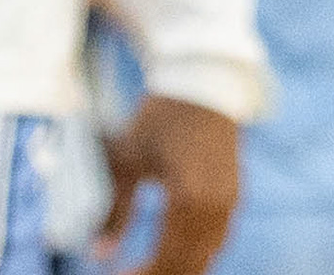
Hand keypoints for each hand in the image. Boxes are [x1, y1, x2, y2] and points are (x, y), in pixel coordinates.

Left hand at [101, 95, 241, 274]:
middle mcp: (215, 206)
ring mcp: (230, 200)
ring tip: (151, 269)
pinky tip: (176, 252)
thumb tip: (98, 253)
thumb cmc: (161, 115)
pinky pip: (218, 238)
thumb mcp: (129, 159)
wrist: (203, 78)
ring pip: (206, 255)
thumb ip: (114, 210)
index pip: (166, 261)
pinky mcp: (235, 192)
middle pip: (188, 265)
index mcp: (188, 200)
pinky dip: (196, 252)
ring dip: (179, 267)